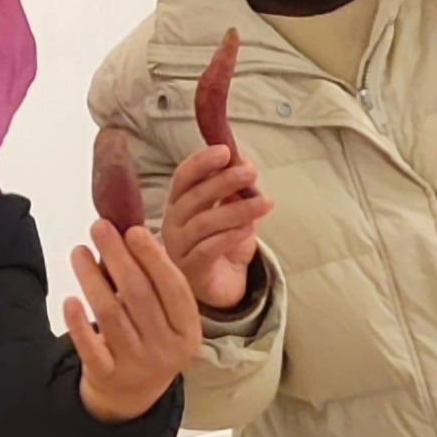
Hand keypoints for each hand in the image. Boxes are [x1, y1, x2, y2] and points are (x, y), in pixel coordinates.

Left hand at [63, 219, 204, 422]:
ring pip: (111, 315)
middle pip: (139, 295)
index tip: (132, 231)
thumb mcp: (165, 318)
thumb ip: (154, 283)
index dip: (153, 258)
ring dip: (93, 279)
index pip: (173, 288)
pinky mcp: (107, 376)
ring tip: (79, 252)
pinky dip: (78, 323)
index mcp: (187, 331)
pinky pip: (91, 347)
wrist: (132, 396)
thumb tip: (127, 234)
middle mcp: (165, 349)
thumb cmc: (150, 341)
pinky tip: (70, 299)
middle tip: (99, 228)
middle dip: (118, 257)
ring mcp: (136, 365)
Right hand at [161, 141, 273, 311]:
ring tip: (264, 203)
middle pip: (194, 197)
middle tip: (251, 172)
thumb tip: (245, 162)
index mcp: (180, 202)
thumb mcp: (232, 209)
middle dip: (224, 181)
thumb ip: (235, 188)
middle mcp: (173, 223)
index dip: (202, 162)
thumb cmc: (223, 243)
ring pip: (203, 223)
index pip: (183, 177)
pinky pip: (207, 250)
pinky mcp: (190, 270)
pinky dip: (229, 237)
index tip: (225, 151)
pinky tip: (248, 230)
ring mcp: (178, 247)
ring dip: (236, 210)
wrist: (222, 286)